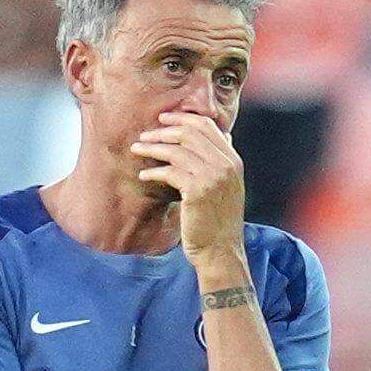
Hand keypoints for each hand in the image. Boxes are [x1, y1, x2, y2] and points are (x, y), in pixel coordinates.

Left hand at [133, 112, 247, 269]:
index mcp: (233, 161)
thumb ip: (222, 162)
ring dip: (153, 148)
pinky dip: (153, 172)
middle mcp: (226, 165)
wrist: (221, 252)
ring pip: (177, 150)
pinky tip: (143, 176)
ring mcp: (213, 177)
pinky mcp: (197, 191)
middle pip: (190, 133)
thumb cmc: (218, 222)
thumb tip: (224, 136)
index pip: (207, 126)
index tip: (163, 119)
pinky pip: (170, 172)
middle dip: (163, 131)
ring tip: (136, 149)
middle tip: (144, 134)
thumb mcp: (228, 187)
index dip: (182, 119)